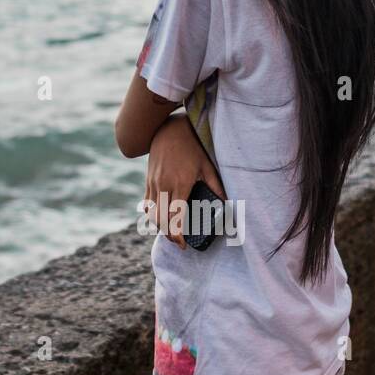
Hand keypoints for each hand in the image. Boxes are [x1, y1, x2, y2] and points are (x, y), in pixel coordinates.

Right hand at [143, 116, 225, 248]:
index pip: (175, 217)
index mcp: (180, 184)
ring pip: (150, 213)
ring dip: (159, 226)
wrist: (169, 130)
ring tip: (170, 232)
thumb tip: (228, 204)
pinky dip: (152, 215)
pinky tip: (161, 218)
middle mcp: (163, 185)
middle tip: (179, 241)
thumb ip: (217, 186)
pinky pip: (147, 203)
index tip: (183, 244)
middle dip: (168, 235)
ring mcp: (153, 183)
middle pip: (160, 220)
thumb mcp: (208, 166)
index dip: (177, 234)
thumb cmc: (192, 147)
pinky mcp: (148, 180)